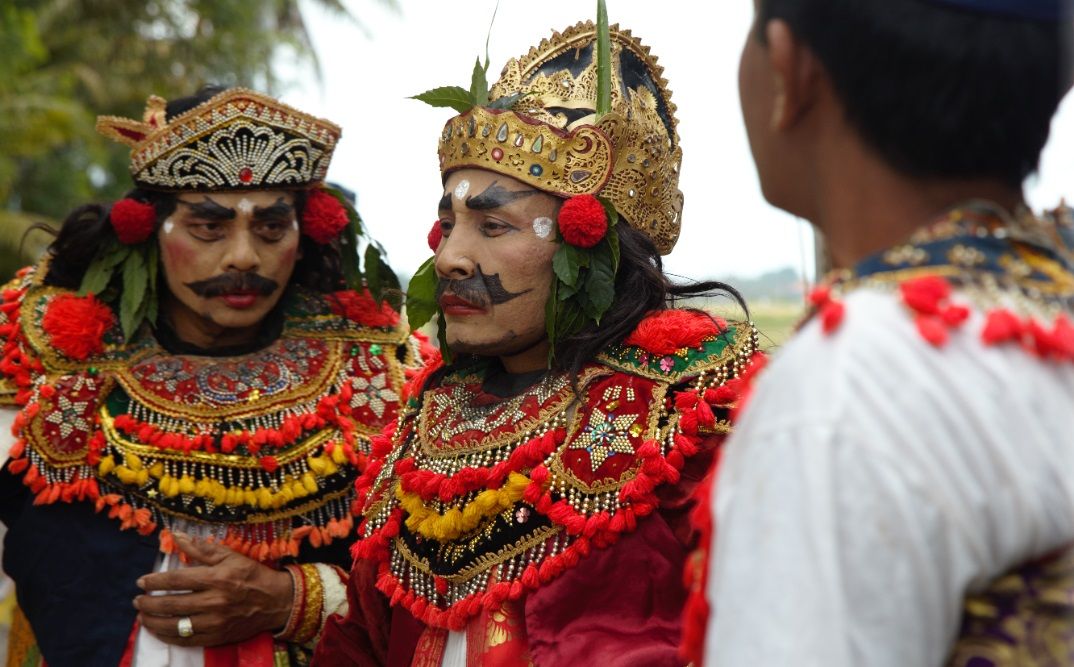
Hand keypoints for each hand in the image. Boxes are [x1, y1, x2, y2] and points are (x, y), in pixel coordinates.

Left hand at [134, 533, 293, 646]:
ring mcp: (215, 622)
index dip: (155, 582)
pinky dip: (168, 637)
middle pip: (171, 604)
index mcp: (217, 578)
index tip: (142, 582)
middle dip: (148, 603)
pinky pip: (186, 640)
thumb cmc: (252, 575)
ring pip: (175, 625)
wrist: (276, 602)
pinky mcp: (217, 637)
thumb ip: (201, 548)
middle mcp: (214, 602)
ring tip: (142, 617)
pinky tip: (159, 631)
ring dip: (153, 622)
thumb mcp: (230, 556)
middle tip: (137, 601)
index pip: (177, 580)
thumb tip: (176, 535)